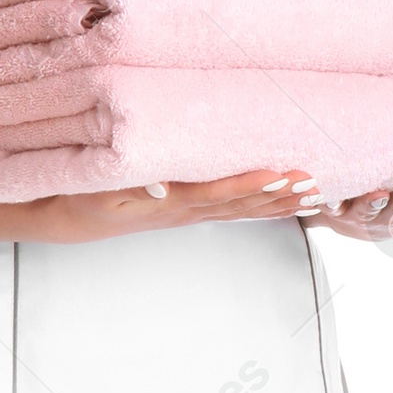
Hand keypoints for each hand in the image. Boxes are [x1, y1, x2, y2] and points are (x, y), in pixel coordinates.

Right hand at [31, 168, 323, 242]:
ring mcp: (192, 215)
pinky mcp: (193, 212)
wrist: (77, 218)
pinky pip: (236, 212)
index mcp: (168, 202)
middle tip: (313, 185)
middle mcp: (186, 211)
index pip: (214, 193)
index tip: (277, 174)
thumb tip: (160, 185)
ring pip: (243, 212)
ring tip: (314, 195)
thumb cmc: (87, 194)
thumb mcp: (99, 188)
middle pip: (240, 207)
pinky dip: (266, 207)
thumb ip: (128, 184)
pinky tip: (290, 202)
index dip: (247, 186)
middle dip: (278, 196)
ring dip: (279, 204)